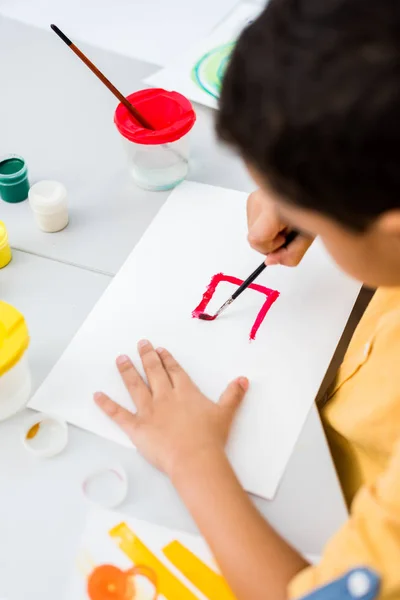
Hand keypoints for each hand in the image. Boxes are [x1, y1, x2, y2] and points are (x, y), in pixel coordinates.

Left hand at [94, 340, 248, 476]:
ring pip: (135, 386)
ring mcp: (149, 411)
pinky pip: (118, 414)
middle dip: (146, 357)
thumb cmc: (210, 438)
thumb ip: (233, 395)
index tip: (160, 349)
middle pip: (153, 372)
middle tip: (140, 344)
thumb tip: (243, 380)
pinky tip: (96, 395)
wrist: (195, 459)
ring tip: (120, 359)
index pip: (174, 371)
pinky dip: (106, 404)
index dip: (166, 359)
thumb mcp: (226, 414)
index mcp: (185, 392)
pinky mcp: (136, 427)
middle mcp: (165, 397)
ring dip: (127, 371)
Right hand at [247, 189, 312, 265]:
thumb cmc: (313, 207)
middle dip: (271, 242)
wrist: (312, 187)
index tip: (284, 239)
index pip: (256, 239)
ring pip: (252, 231)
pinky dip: (266, 225)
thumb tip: (269, 261)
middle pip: (253, 238)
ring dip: (269, 233)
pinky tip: (279, 216)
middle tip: (288, 230)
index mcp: (273, 207)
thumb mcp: (307, 237)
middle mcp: (260, 200)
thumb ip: (290, 255)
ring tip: (285, 221)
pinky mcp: (252, 197)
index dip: (269, 246)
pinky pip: (253, 222)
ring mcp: (254, 197)